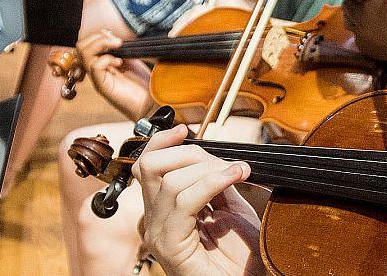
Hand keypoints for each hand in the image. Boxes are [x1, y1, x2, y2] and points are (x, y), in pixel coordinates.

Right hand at [76, 30, 150, 118]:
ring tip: (118, 47)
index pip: (87, 43)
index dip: (98, 35)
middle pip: (81, 47)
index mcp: (101, 61)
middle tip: (116, 41)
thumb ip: (121, 48)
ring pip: (84, 54)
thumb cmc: (142, 83)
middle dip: (97, 38)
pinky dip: (107, 59)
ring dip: (102, 45)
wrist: (151, 103)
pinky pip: (94, 67)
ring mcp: (97, 78)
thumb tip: (110, 35)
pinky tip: (119, 63)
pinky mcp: (102, 86)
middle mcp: (96, 69)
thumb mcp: (132, 58)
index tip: (116, 37)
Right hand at [135, 125, 261, 275]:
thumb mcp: (229, 207)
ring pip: (169, 181)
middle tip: (227, 164)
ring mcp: (158, 234)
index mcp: (162, 210)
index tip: (185, 129)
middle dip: (191, 153)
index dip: (161, 142)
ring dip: (209, 169)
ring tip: (237, 173)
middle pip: (152, 166)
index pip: (146, 166)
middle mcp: (154, 221)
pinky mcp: (169, 245)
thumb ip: (215, 181)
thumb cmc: (240, 256)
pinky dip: (212, 182)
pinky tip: (234, 177)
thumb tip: (215, 154)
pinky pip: (184, 201)